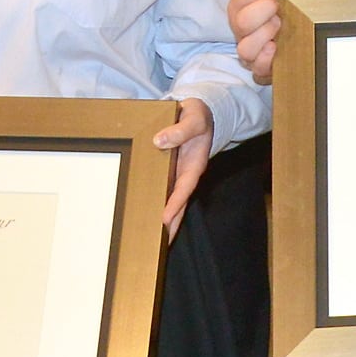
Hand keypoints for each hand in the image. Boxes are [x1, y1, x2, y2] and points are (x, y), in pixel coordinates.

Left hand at [156, 98, 214, 236]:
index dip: (175, 203)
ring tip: (157, 240)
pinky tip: (153, 217)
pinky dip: (162, 206)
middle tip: (160, 244)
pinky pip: (167, 192)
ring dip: (168, 221)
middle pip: (181, 203)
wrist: (203, 112)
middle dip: (173, 224)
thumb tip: (159, 141)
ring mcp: (180, 175)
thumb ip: (180, 130)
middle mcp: (187, 173)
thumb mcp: (193, 117)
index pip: (184, 187)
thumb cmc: (198, 115)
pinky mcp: (173, 172)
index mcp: (194, 163)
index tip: (165, 219)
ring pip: (175, 202)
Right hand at [231, 0, 304, 84]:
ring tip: (279, 24)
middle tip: (279, 5)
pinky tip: (276, 48)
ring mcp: (253, 50)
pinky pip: (257, 71)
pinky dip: (265, 61)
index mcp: (241, 5)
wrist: (315, 9)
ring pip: (245, 50)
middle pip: (240, 23)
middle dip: (263, 10)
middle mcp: (243, 30)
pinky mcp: (265, 68)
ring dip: (263, 35)